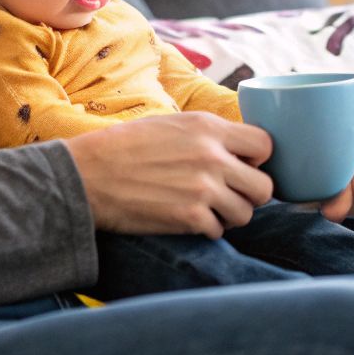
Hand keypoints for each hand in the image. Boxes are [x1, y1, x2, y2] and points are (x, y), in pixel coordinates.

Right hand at [63, 113, 273, 238]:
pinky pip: (219, 231)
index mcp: (208, 128)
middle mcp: (212, 157)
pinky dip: (208, 229)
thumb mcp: (171, 123)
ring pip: (246, 213)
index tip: (244, 165)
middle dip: (251, 193)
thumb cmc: (125, 146)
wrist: (88, 174)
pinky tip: (190, 220)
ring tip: (209, 209)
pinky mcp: (189, 218)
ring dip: (230, 215)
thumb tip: (236, 147)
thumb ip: (207, 134)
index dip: (258, 159)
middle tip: (231, 193)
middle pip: (264, 186)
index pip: (266, 144)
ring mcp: (202, 189)